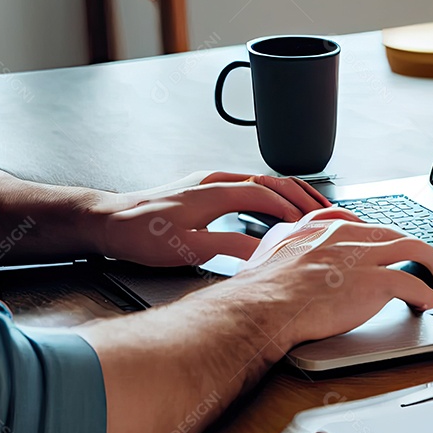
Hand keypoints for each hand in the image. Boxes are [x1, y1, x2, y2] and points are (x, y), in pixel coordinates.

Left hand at [90, 171, 330, 266]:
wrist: (108, 220)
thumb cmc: (139, 234)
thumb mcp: (185, 248)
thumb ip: (227, 248)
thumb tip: (262, 253)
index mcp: (214, 191)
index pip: (265, 194)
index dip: (292, 209)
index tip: (312, 224)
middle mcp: (215, 180)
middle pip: (270, 181)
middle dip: (301, 195)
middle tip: (325, 212)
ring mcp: (210, 181)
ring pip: (261, 180)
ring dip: (289, 192)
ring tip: (310, 206)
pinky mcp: (205, 188)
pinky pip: (249, 184)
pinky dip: (271, 193)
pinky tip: (276, 205)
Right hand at [206, 207, 432, 347]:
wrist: (261, 306)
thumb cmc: (261, 286)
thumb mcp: (273, 247)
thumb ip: (287, 238)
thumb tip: (285, 237)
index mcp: (327, 229)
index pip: (368, 225)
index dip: (384, 240)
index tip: (389, 251)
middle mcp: (350, 237)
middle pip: (397, 234)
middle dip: (413, 251)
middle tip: (418, 268)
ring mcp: (364, 259)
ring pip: (417, 250)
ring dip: (431, 266)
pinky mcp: (374, 284)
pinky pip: (414, 283)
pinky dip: (426, 293)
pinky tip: (426, 303)